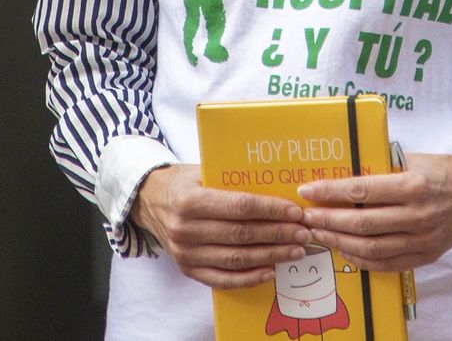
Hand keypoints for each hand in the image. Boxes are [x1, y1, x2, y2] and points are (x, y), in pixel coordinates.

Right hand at [129, 164, 310, 288]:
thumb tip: (278, 189)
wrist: (148, 201)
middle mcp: (186, 229)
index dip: (271, 210)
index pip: (240, 207)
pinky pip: (224, 279)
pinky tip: (271, 270)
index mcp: (189, 200)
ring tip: (295, 251)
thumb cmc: (182, 182)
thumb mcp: (202, 171)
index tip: (295, 212)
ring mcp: (186, 253)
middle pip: (242, 235)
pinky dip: (250, 277)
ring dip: (271, 256)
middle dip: (278, 234)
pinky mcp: (188, 270)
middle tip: (303, 232)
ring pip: (237, 259)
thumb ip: (232, 181)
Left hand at [296, 150, 451, 271]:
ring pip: (372, 248)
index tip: (306, 190)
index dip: (329, 192)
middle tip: (306, 217)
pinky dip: (362, 260)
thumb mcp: (412, 159)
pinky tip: (344, 250)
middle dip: (327, 220)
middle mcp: (417, 215)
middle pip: (362, 223)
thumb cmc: (442, 169)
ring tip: (319, 234)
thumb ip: (381, 169)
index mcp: (412, 185)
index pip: (361, 190)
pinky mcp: (427, 255)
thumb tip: (341, 175)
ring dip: (339, 242)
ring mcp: (423, 240)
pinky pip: (388, 264)